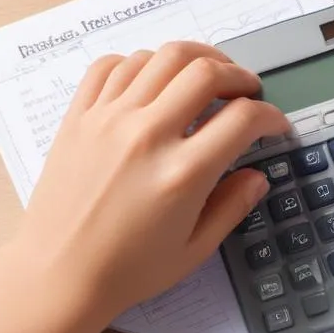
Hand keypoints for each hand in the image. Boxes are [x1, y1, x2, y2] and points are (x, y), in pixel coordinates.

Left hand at [16, 42, 289, 325]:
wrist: (58, 274)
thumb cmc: (126, 269)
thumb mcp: (195, 249)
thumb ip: (232, 206)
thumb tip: (257, 176)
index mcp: (183, 174)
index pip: (243, 118)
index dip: (271, 116)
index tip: (275, 125)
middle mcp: (147, 136)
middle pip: (205, 72)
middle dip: (239, 75)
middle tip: (248, 90)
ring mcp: (109, 121)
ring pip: (161, 57)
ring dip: (196, 59)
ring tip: (207, 76)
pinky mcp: (80, 117)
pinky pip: (112, 66)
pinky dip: (141, 63)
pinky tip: (155, 81)